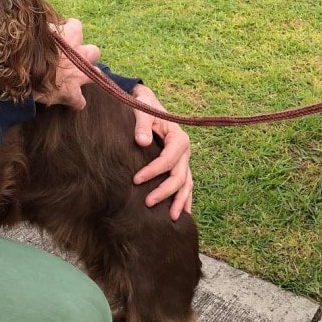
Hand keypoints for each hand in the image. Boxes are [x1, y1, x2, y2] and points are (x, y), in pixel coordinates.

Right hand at [34, 19, 99, 110]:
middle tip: (69, 57)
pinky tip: (69, 102)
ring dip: (87, 75)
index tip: (57, 33)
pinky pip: (79, 101)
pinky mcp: (71, 93)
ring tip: (75, 77)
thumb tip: (43, 25)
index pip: (75, 25)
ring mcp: (79, 75)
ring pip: (95, 74)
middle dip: (84, 54)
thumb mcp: (35, 30)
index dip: (68, 29)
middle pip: (93, 51)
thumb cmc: (27, 48)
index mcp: (70, 35)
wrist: (24, 73)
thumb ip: (44, 27)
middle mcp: (79, 54)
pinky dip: (74, 102)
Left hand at [131, 84, 192, 220]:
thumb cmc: (144, 105)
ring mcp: (184, 159)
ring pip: (186, 184)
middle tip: (148, 203)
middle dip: (165, 192)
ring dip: (180, 201)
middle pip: (179, 176)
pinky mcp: (179, 164)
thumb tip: (142, 142)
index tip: (136, 179)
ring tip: (173, 219)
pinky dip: (184, 198)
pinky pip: (185, 184)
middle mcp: (185, 151)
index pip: (168, 160)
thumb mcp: (142, 110)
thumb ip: (142, 124)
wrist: (147, 101)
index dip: (153, 171)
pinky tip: (182, 213)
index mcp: (178, 138)